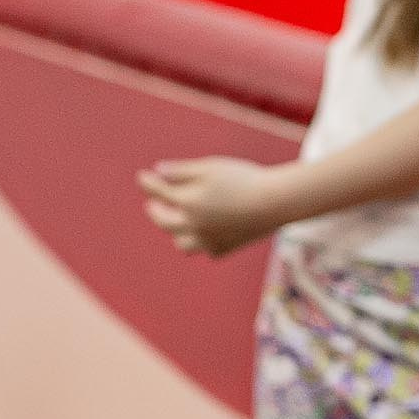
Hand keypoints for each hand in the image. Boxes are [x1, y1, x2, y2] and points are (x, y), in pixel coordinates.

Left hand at [139, 157, 288, 255]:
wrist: (276, 202)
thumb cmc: (243, 179)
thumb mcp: (210, 167)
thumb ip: (181, 172)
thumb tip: (157, 172)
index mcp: (187, 202)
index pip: (158, 192)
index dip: (147, 183)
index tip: (142, 177)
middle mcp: (193, 225)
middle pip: (164, 222)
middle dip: (156, 211)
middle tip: (152, 204)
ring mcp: (209, 240)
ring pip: (182, 243)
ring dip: (176, 232)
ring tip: (177, 223)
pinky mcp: (226, 248)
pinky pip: (206, 250)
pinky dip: (202, 243)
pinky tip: (206, 235)